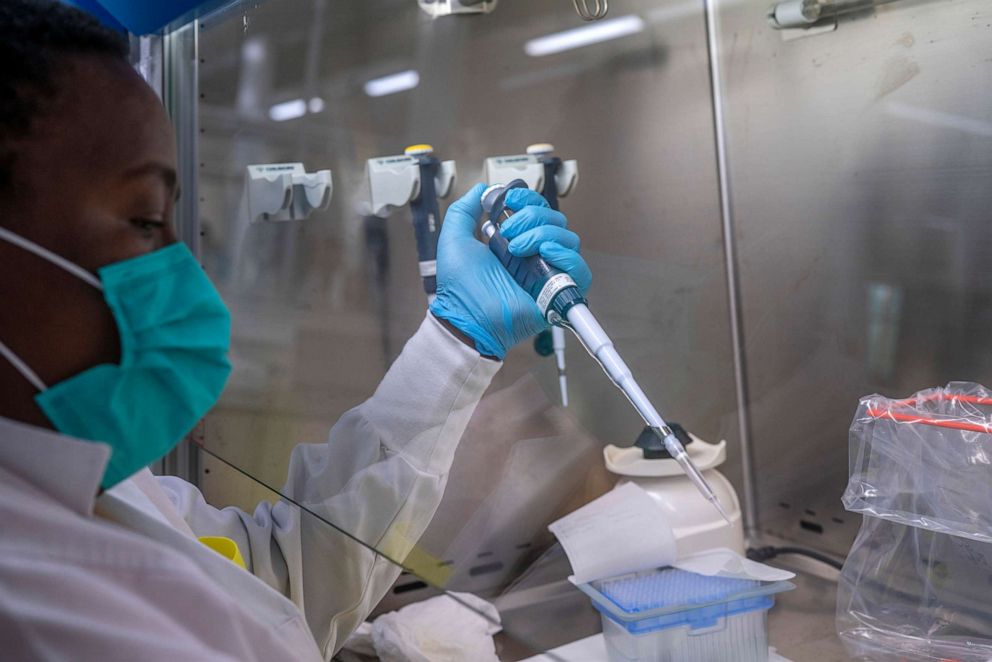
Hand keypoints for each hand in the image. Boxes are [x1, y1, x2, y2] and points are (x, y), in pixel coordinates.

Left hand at [429, 183, 591, 359]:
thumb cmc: (459, 288)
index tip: (510, 202)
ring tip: (517, 250)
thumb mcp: (454, 238)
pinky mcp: (559, 292)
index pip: (538, 211)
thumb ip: (463, 210)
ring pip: (568, 239)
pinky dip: (565, 255)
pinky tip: (544, 254)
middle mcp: (536, 256)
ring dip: (542, 235)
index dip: (528, 201)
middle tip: (508, 234)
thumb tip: (482, 190)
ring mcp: (548, 273)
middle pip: (556, 221)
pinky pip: (580, 268)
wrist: (467, 317)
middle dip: (532, 218)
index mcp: (516, 242)